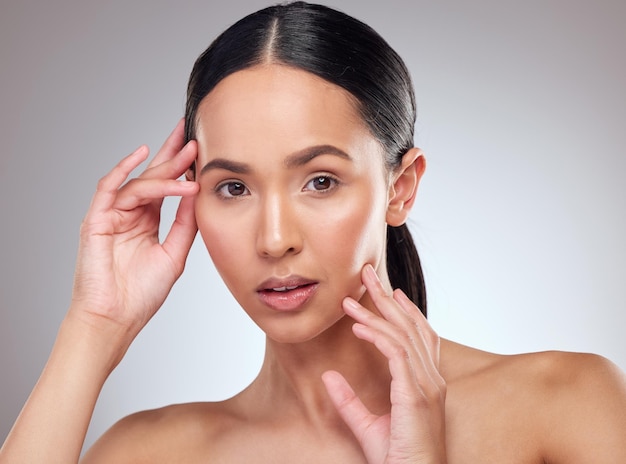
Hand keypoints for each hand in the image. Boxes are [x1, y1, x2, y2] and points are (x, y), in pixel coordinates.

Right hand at [70, 119, 198, 340]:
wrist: (117, 319)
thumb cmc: (142, 293)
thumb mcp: (174, 253)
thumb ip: (185, 224)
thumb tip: (200, 195)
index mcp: (146, 221)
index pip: (165, 185)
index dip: (181, 165)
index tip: (200, 147)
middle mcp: (130, 214)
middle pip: (152, 176)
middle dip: (173, 154)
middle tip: (192, 133)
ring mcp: (112, 215)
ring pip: (138, 183)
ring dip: (164, 171)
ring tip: (188, 160)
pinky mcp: (96, 220)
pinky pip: (108, 188)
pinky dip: (124, 170)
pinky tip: (141, 155)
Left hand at [322, 264, 446, 463]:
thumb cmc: (397, 460)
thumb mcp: (366, 425)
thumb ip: (348, 400)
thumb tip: (328, 376)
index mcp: (427, 384)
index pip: (420, 336)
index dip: (405, 311)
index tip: (390, 292)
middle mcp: (432, 379)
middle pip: (412, 326)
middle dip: (389, 298)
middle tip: (370, 274)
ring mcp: (427, 385)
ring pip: (403, 335)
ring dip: (376, 312)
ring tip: (351, 298)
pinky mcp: (415, 393)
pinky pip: (396, 353)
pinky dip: (377, 335)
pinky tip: (358, 326)